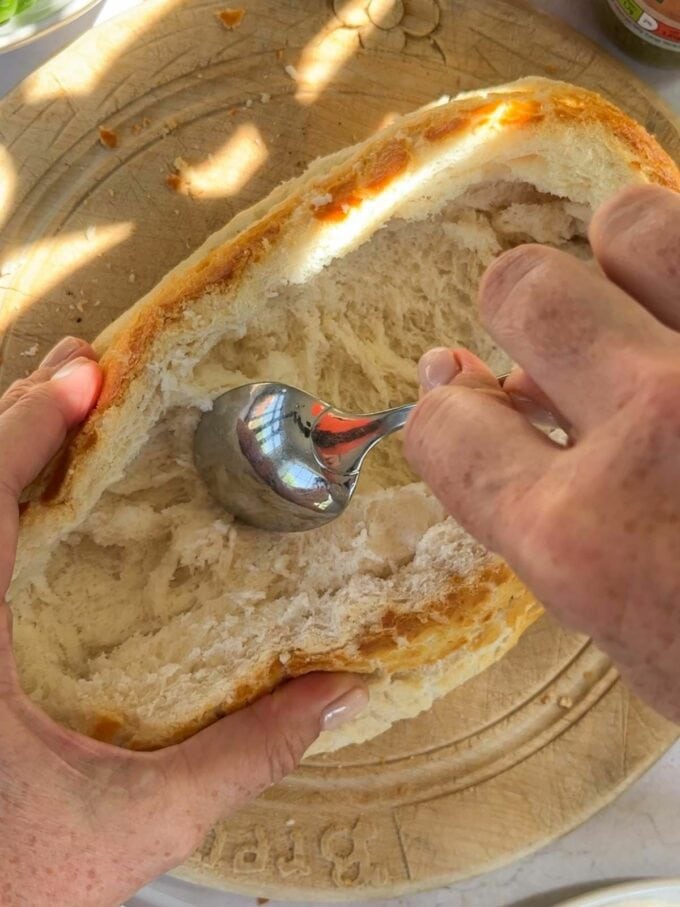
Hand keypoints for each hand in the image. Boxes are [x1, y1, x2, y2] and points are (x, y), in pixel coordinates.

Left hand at [0, 338, 366, 905]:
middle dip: (15, 416)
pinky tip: (31, 506)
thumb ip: (242, 758)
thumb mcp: (138, 827)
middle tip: (81, 370)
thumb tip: (338, 695)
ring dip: (0, 453)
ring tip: (58, 410)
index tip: (82, 374)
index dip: (24, 429)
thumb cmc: (14, 891)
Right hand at [406, 184, 679, 722]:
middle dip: (531, 312)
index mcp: (586, 537)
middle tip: (574, 342)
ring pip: (633, 220)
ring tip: (666, 310)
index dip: (455, 412)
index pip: (447, 426)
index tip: (480, 405)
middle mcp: (656, 428)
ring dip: (632, 260)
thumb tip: (476, 386)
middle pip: (524, 287)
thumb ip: (534, 509)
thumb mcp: (627, 623)